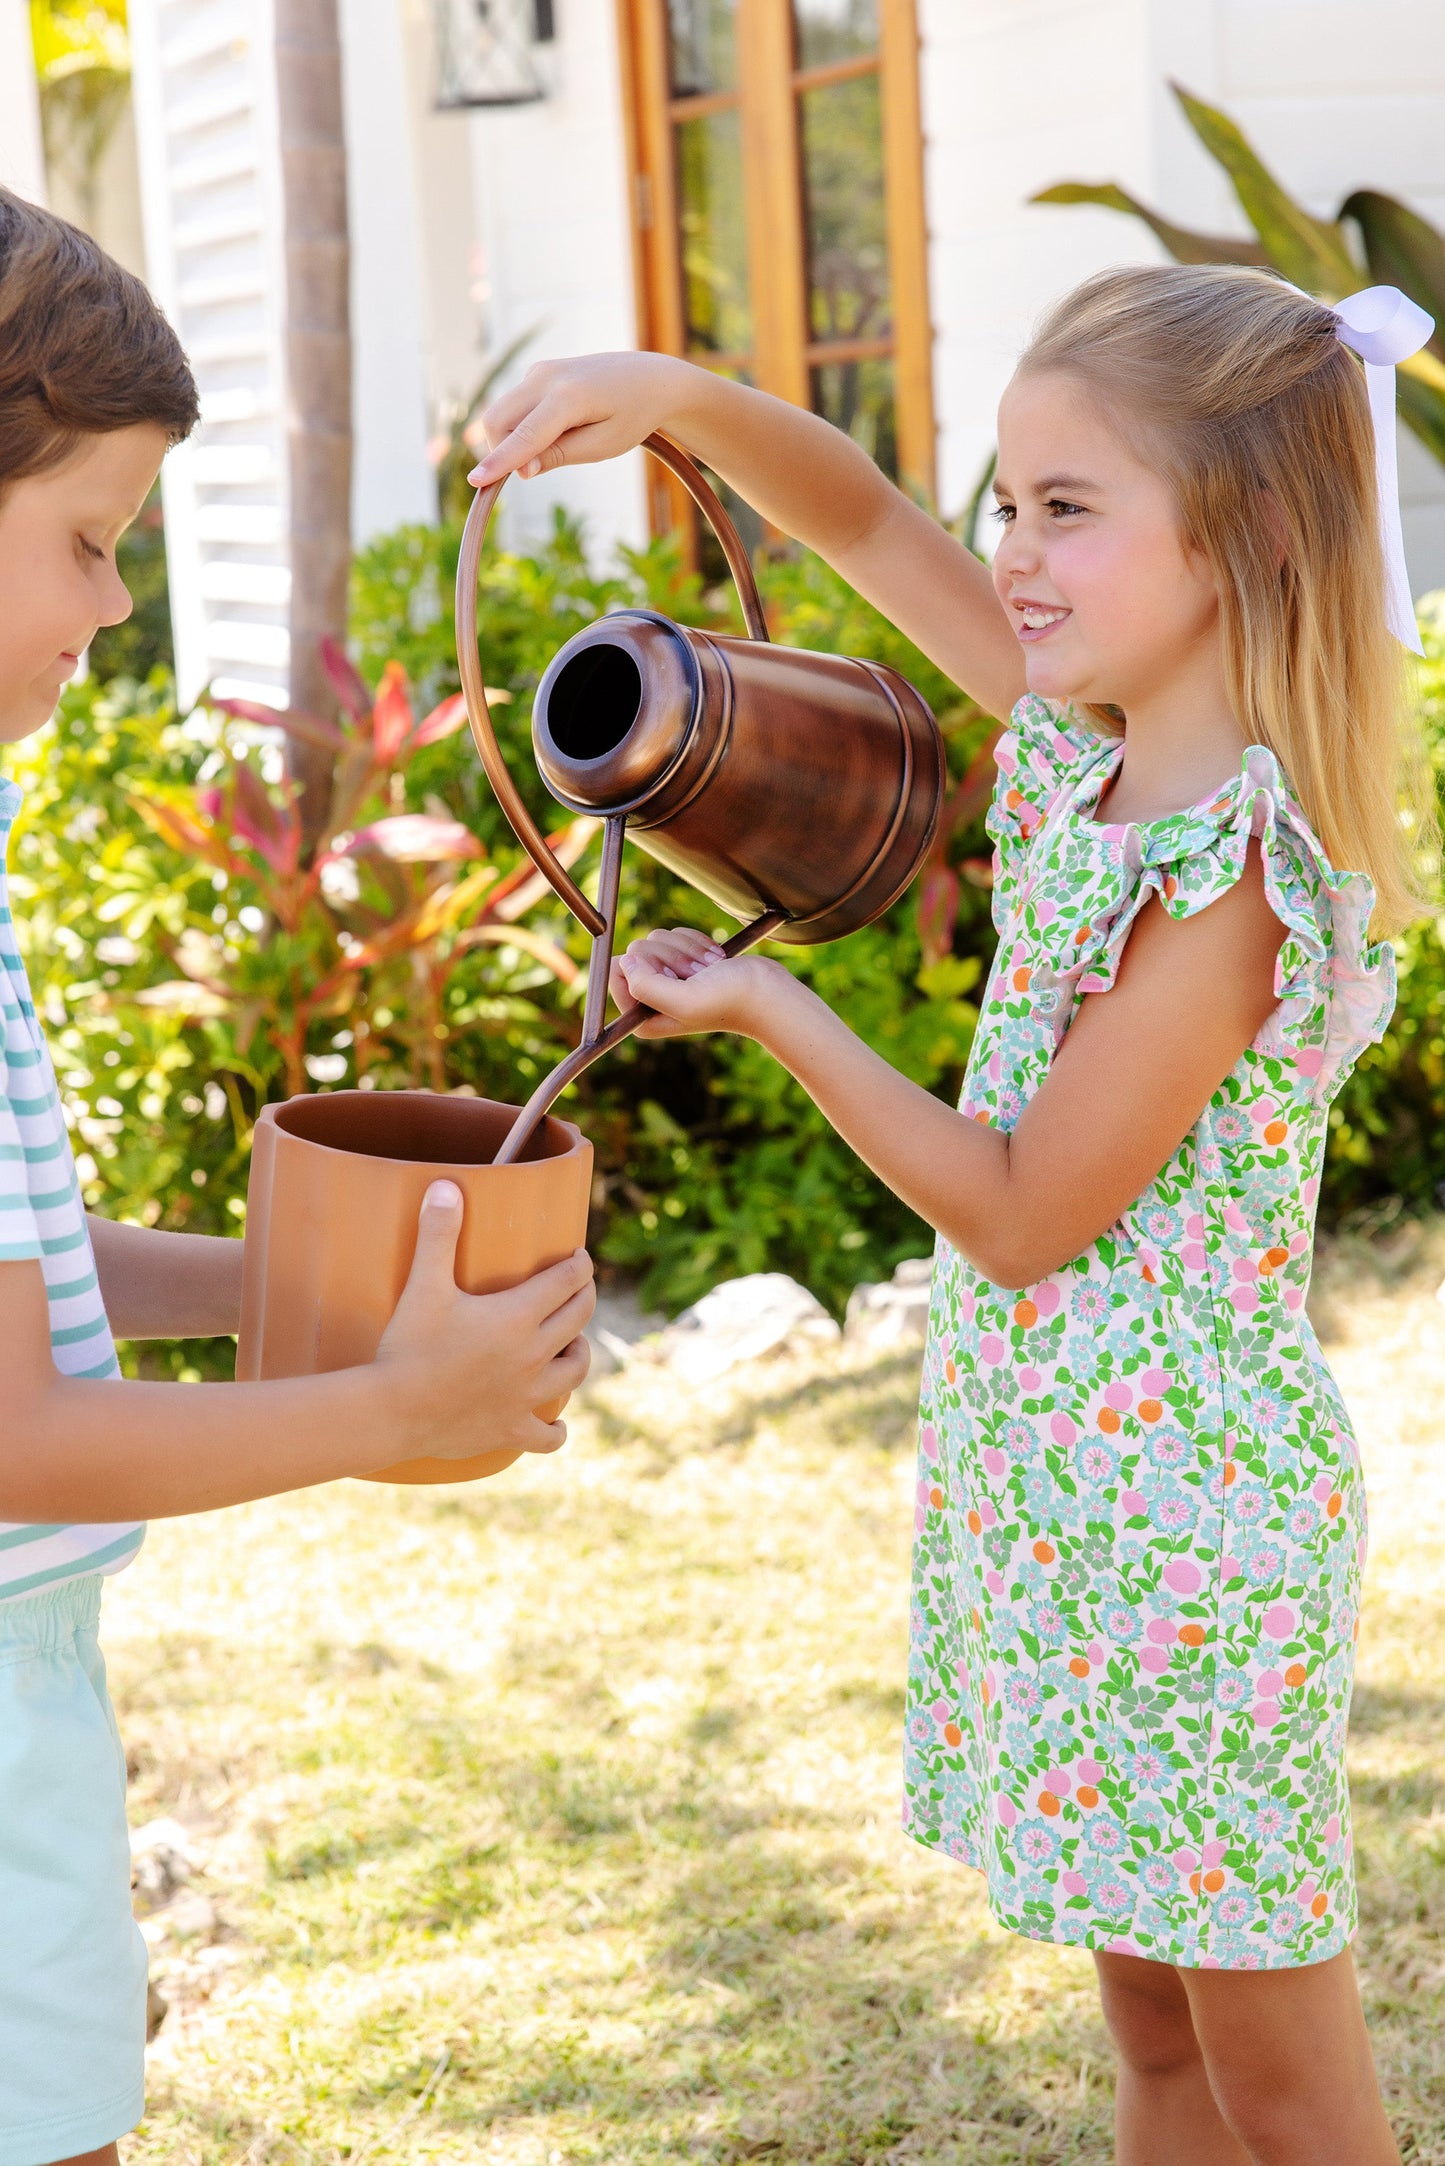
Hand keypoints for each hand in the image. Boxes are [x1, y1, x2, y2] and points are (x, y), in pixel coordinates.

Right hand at [373, 1182, 594, 1459]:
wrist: (391, 1412)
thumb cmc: (408, 1345)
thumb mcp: (423, 1285)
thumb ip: (438, 1233)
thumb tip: (446, 1185)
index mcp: (518, 1316)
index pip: (567, 1281)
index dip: (580, 1265)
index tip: (580, 1257)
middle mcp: (534, 1356)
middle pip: (579, 1319)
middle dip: (584, 1298)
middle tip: (579, 1288)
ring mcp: (527, 1397)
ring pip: (575, 1371)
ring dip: (579, 1353)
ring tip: (572, 1344)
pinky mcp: (512, 1430)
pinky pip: (549, 1436)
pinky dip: (555, 1429)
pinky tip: (555, 1425)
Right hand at [469, 352, 685, 485]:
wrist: (649, 378)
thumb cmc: (632, 416)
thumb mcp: (604, 445)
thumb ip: (560, 455)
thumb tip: (522, 470)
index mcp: (569, 396)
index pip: (524, 436)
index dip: (499, 463)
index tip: (475, 482)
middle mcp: (547, 376)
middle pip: (497, 420)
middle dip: (502, 452)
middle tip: (535, 469)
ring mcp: (539, 370)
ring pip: (501, 413)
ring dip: (513, 440)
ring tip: (562, 441)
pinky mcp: (538, 373)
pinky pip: (515, 407)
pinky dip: (523, 427)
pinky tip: (559, 429)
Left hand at [610, 926, 788, 1039]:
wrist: (765, 991)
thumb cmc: (730, 1001)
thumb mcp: (684, 1001)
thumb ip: (646, 986)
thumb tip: (625, 962)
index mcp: (641, 1016)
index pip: (615, 972)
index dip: (644, 965)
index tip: (672, 977)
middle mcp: (649, 998)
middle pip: (636, 951)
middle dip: (671, 957)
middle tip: (696, 976)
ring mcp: (665, 979)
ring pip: (656, 938)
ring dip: (687, 950)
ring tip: (708, 970)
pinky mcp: (681, 961)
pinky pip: (674, 934)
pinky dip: (696, 942)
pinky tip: (713, 961)